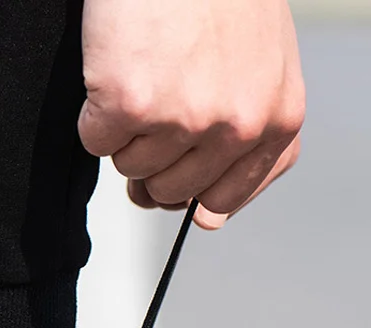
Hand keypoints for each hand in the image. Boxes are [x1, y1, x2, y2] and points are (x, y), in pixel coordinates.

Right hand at [79, 0, 304, 229]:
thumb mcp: (264, 65)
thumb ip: (250, 142)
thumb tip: (207, 220)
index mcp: (276, 120)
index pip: (227, 196)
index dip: (192, 191)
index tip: (175, 171)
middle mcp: (236, 125)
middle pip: (171, 191)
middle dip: (154, 157)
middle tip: (154, 103)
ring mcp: (184, 117)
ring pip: (131, 168)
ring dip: (125, 129)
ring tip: (141, 71)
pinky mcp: (132, 102)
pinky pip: (95, 141)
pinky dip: (93, 111)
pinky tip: (114, 68)